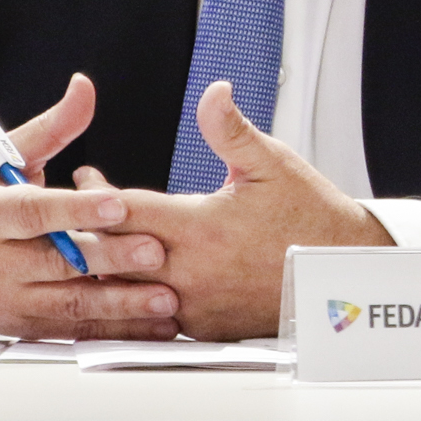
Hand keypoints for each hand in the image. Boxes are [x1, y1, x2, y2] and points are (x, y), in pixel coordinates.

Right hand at [0, 72, 178, 337]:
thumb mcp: (1, 160)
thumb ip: (51, 128)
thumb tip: (84, 89)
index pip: (33, 213)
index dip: (76, 209)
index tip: (118, 203)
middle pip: (57, 263)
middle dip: (109, 259)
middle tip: (156, 252)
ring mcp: (7, 301)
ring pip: (69, 306)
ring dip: (121, 306)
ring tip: (166, 300)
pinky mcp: (23, 328)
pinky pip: (73, 332)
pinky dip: (114, 332)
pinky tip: (152, 328)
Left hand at [105, 80, 391, 339]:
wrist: (340, 274)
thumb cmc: (310, 218)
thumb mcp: (273, 163)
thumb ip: (231, 130)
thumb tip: (213, 93)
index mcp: (201, 228)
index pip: (125, 210)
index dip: (97, 192)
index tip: (87, 178)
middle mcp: (190, 272)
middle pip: (112, 254)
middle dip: (91, 231)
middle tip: (80, 212)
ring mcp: (193, 305)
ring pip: (125, 291)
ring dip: (108, 266)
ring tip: (99, 243)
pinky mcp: (202, 327)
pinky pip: (152, 316)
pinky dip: (136, 296)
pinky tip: (134, 280)